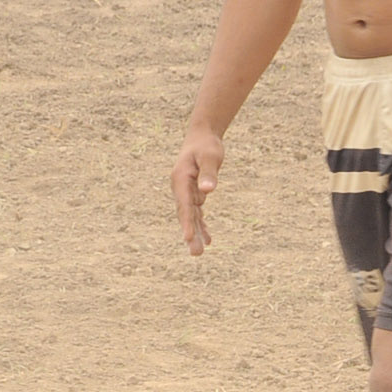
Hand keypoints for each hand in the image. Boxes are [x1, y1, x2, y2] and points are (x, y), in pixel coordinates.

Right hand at [172, 126, 224, 255]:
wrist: (202, 137)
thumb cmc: (206, 145)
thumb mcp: (210, 156)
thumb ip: (209, 173)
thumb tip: (208, 191)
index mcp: (181, 179)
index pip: (185, 204)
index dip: (187, 222)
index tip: (189, 237)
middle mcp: (180, 188)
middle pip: (185, 214)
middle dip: (190, 234)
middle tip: (196, 254)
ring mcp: (186, 191)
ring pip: (191, 216)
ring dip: (195, 234)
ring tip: (198, 253)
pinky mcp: (193, 193)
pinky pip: (197, 213)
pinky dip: (201, 225)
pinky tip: (208, 240)